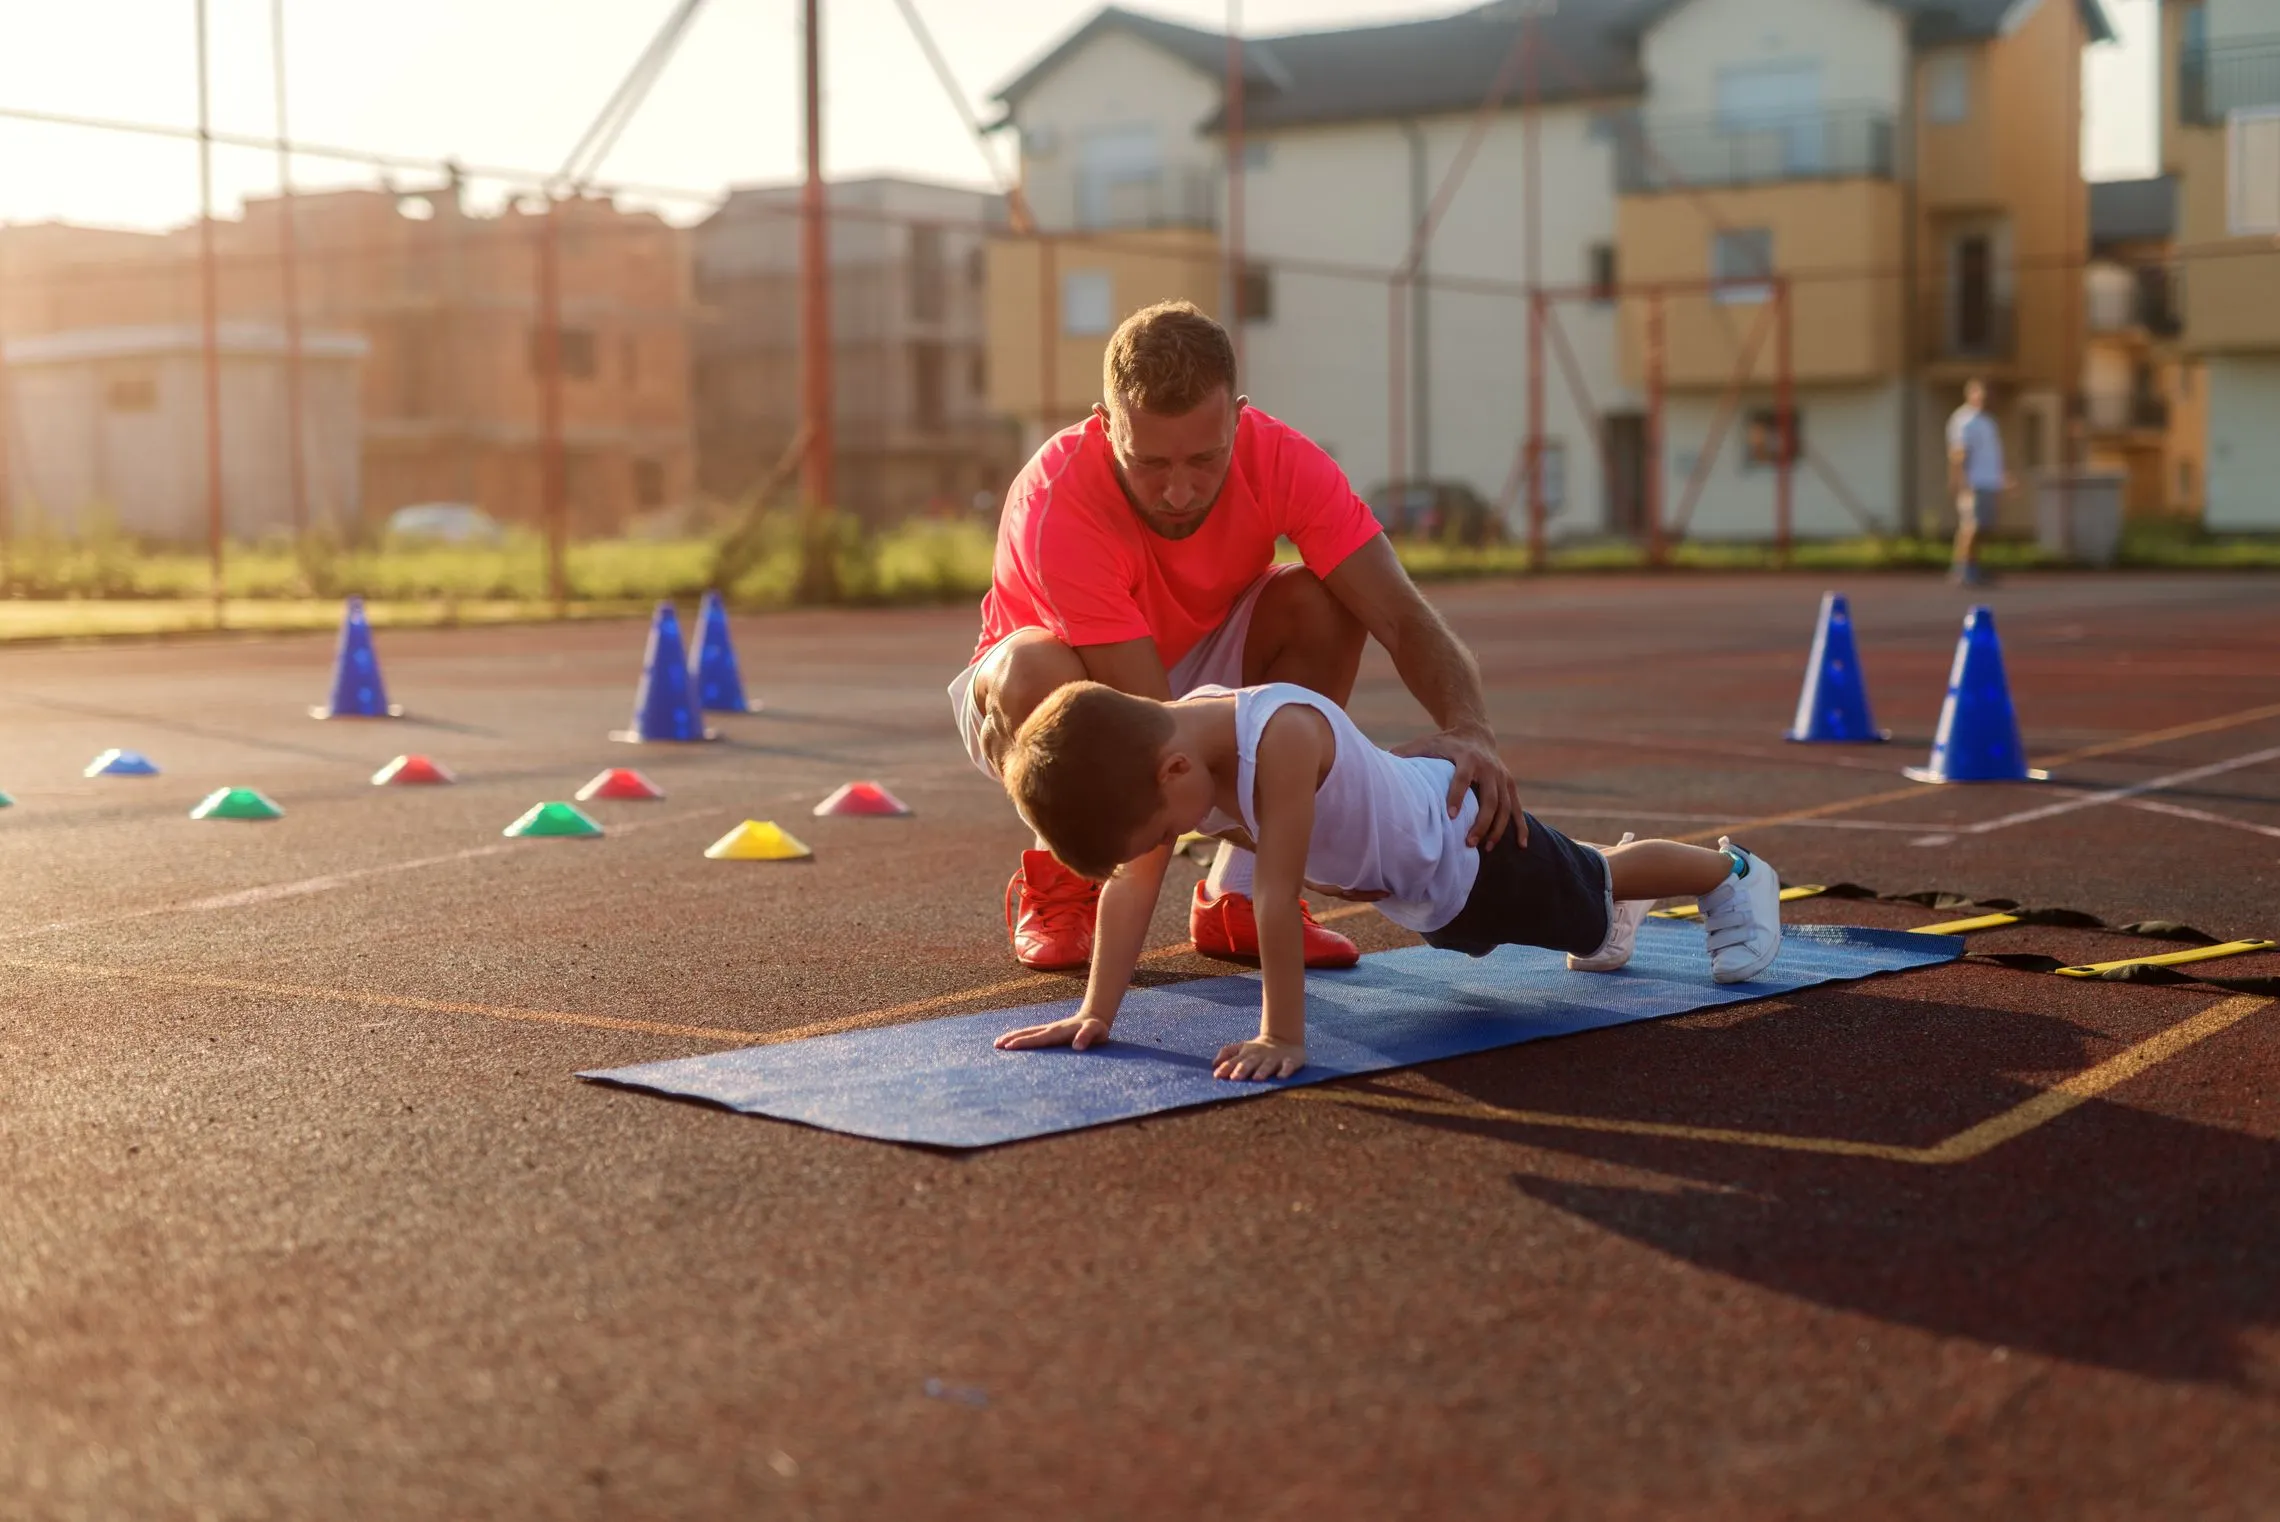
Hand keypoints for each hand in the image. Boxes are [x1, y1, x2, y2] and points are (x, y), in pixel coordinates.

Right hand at [994, 1015, 1110, 1051]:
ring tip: (997, 1043)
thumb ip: (1087, 1036)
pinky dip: (1020, 1037)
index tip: (1010, 1046)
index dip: (1025, 1042)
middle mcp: (1050, 1029)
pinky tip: (1012, 1042)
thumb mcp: (1096, 1031)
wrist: (1095, 1018)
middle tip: (996, 1045)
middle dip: (1012, 1038)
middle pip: (1028, 1033)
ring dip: (1012, 1037)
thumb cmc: (1096, 1028)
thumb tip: (1077, 1047)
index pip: (1039, 1038)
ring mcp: (1048, 1030)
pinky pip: (1031, 1035)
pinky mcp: (1049, 1032)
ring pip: (1027, 1032)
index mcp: (1058, 1032)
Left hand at [1212, 1034, 1306, 1081]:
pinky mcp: (1289, 1060)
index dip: (1226, 1067)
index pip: (1234, 1061)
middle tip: (1235, 1078)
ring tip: (1257, 1078)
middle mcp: (1259, 1056)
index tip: (1217, 1075)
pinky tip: (1281, 1077)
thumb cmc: (1258, 1049)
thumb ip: (1227, 1053)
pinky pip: (1288, 1066)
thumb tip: (1213, 1064)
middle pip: (1249, 1062)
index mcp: (1247, 1054)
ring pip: (1267, 1065)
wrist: (1284, 1039)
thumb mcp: (1242, 1048)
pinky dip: (1285, 1071)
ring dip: (1262, 1071)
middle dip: (1242, 1070)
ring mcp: (1274, 1058)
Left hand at [1392, 723, 1521, 848]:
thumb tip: (1383, 761)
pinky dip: (1520, 827)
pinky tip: (1521, 845)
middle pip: (1489, 798)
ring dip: (1496, 829)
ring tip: (1485, 848)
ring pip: (1505, 806)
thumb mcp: (1426, 743)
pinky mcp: (1510, 784)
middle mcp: (1488, 768)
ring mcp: (1502, 777)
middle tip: (1469, 843)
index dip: (1457, 796)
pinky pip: (1517, 808)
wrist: (1475, 732)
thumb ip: (1407, 753)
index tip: (1450, 817)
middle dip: (1481, 822)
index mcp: (1467, 758)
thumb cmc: (1445, 743)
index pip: (1462, 779)